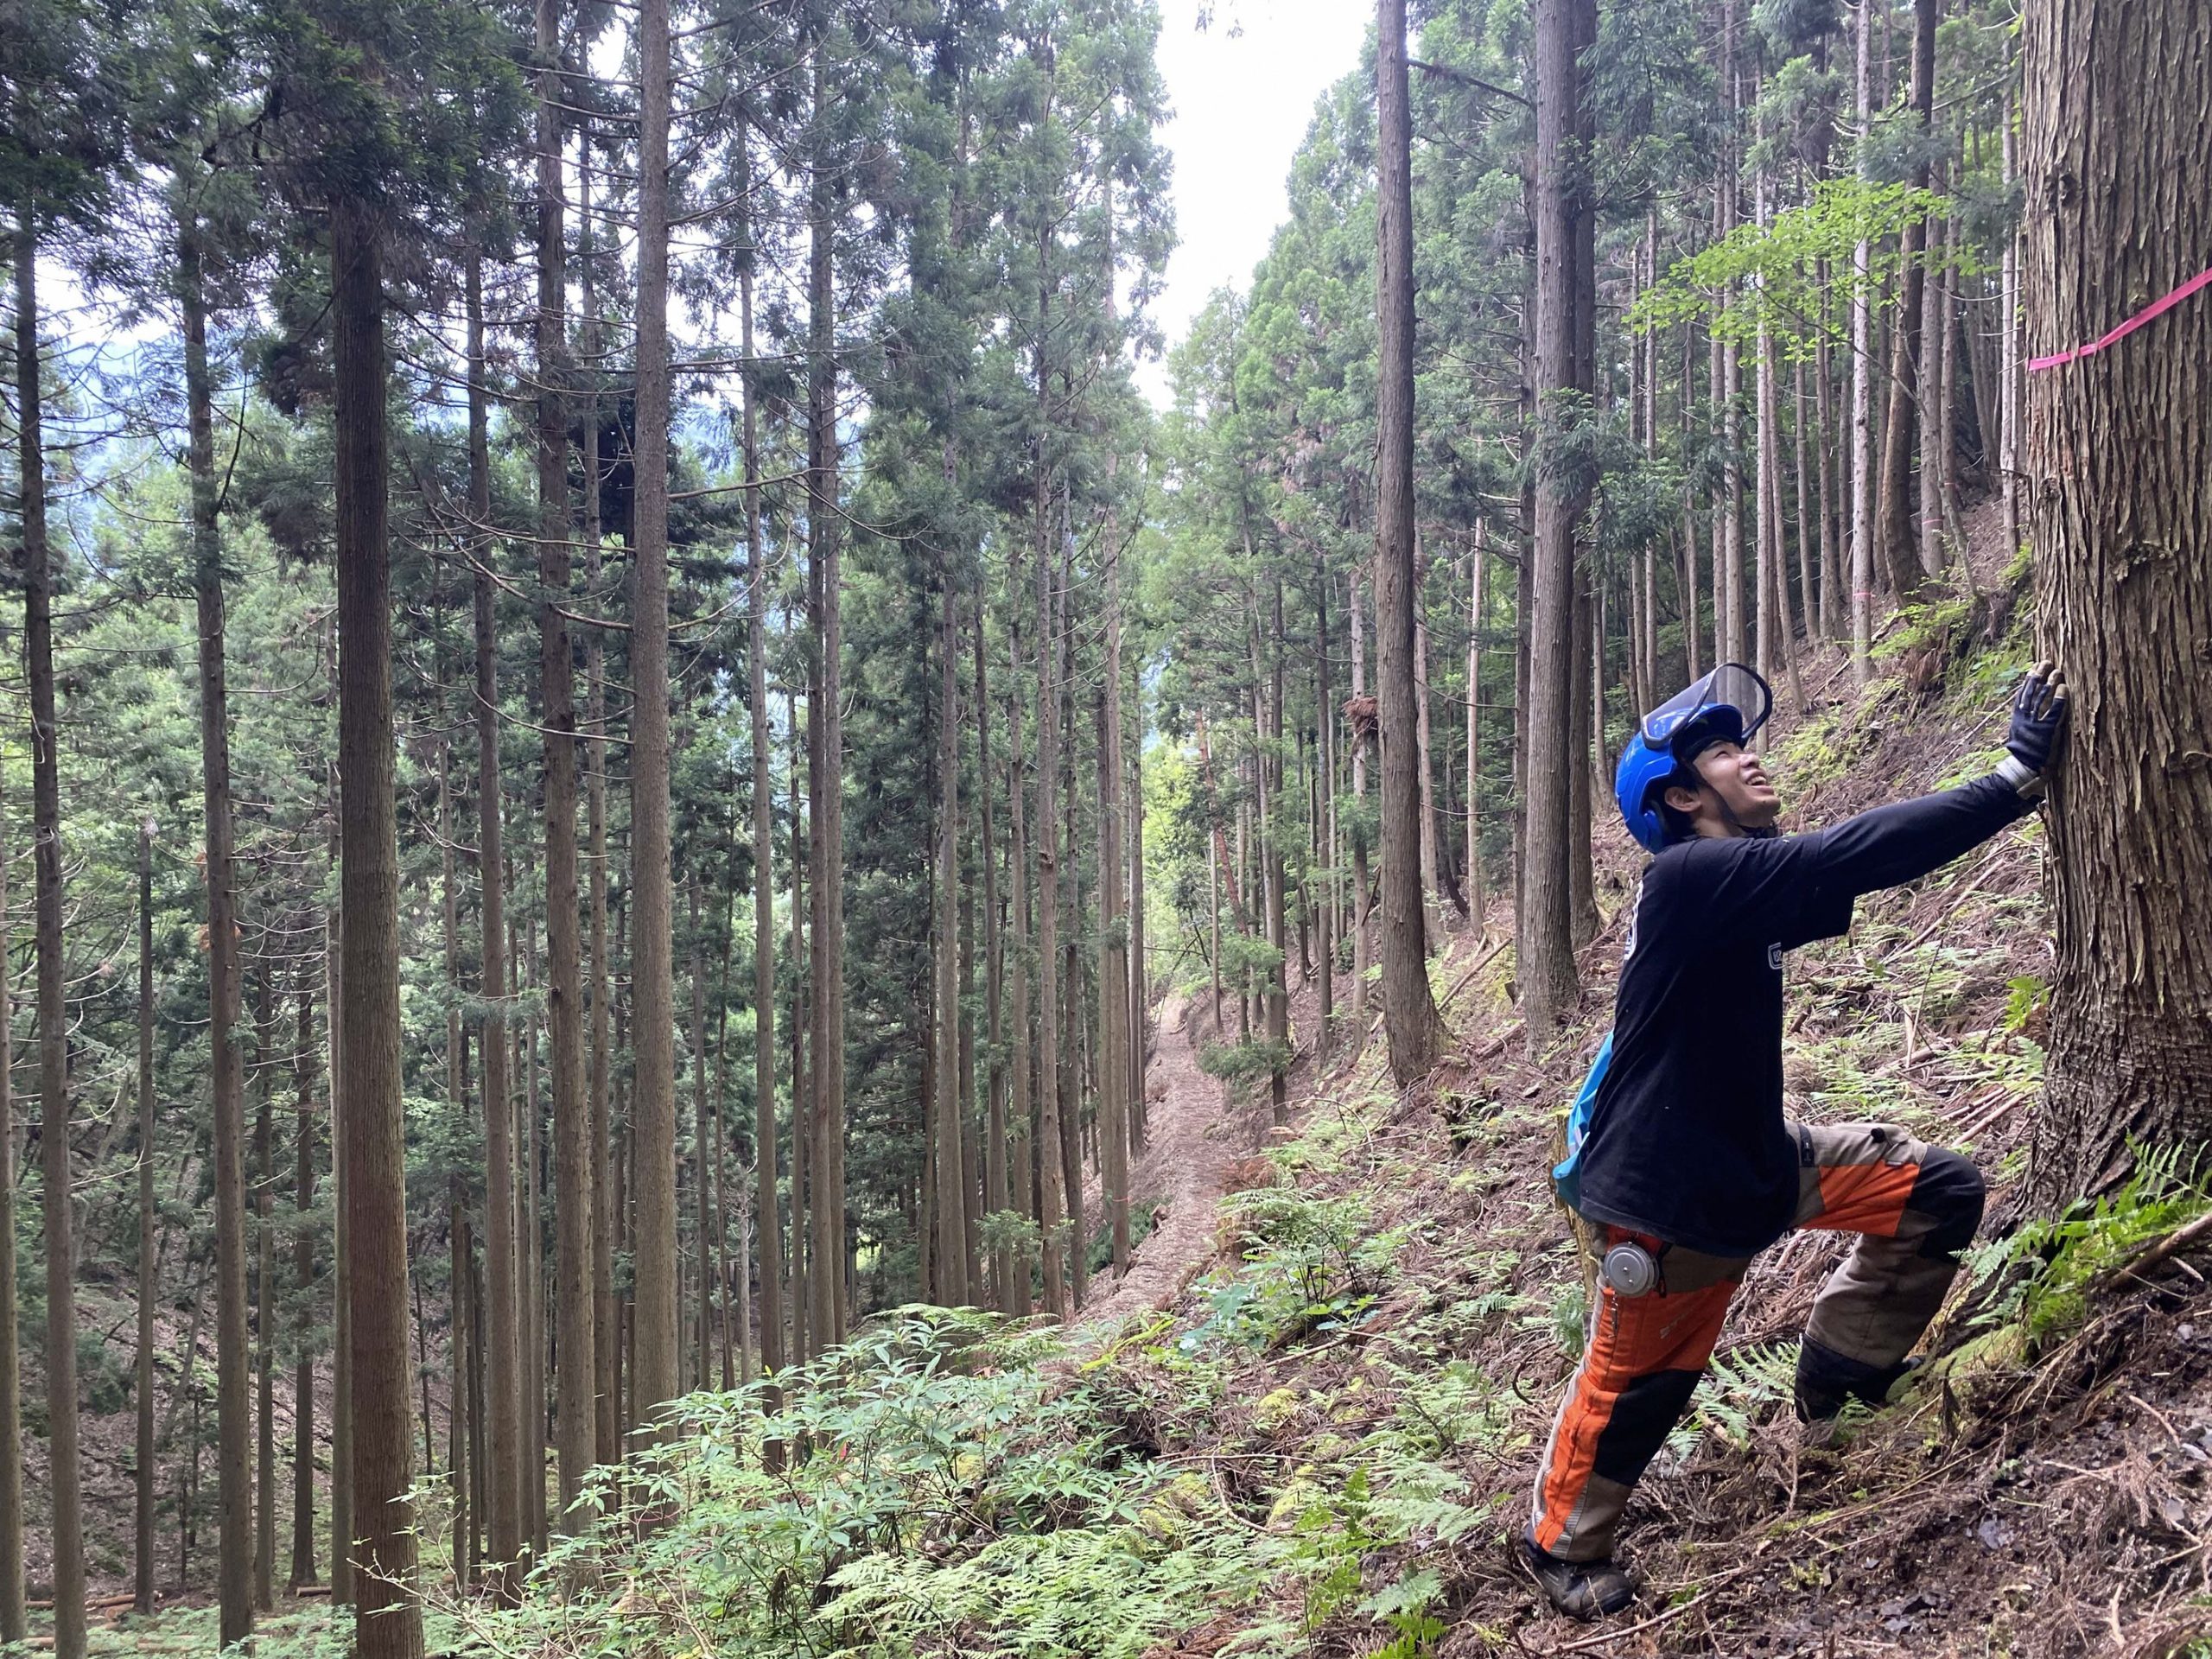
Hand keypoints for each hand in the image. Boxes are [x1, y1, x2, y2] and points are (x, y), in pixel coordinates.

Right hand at [1996, 661, 2069, 793]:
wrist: (2024, 771)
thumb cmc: (2025, 756)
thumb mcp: (2020, 736)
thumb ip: (2026, 723)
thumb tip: (2031, 712)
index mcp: (2017, 719)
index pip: (2022, 694)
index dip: (2028, 680)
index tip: (2034, 667)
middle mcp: (2024, 719)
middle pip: (2031, 692)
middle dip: (2038, 676)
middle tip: (2046, 663)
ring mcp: (2035, 725)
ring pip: (2041, 699)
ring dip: (2049, 684)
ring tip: (2057, 671)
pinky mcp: (2047, 731)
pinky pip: (2054, 712)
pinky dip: (2059, 699)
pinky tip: (2064, 688)